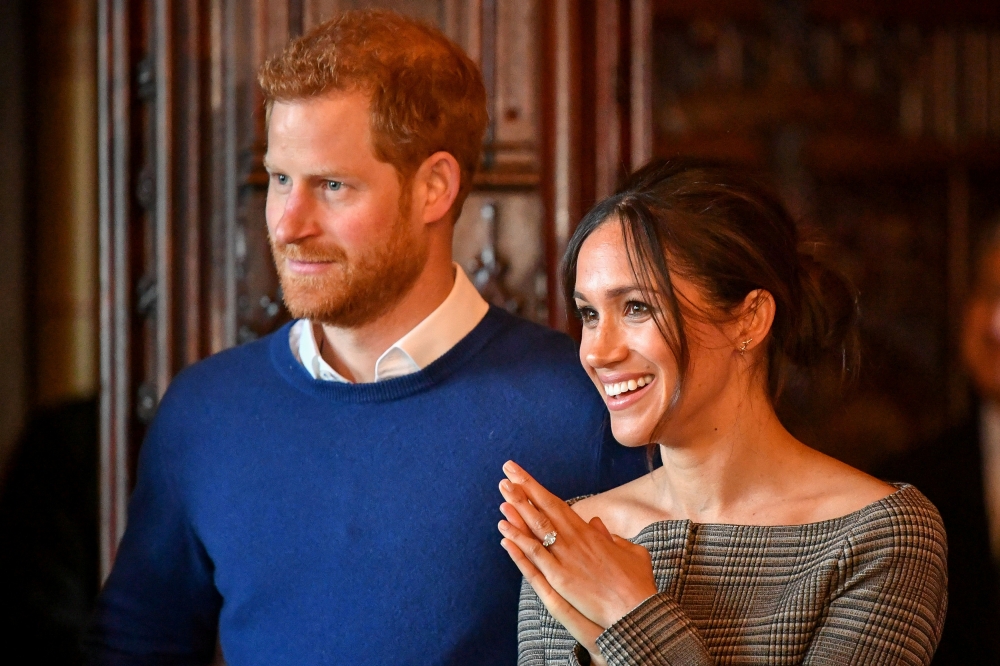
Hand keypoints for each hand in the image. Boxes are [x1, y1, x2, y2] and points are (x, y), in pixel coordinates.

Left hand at [497, 461, 657, 638]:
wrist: (639, 611)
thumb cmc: (637, 584)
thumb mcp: (631, 552)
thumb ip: (612, 537)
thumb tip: (598, 524)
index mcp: (589, 533)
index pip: (557, 505)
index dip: (538, 490)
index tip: (522, 476)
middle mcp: (575, 540)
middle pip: (544, 508)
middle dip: (524, 488)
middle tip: (507, 469)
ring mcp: (566, 558)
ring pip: (537, 527)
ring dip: (518, 507)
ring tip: (502, 489)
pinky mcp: (560, 578)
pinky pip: (535, 555)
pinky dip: (518, 540)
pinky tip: (503, 528)